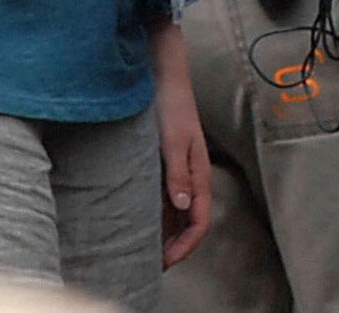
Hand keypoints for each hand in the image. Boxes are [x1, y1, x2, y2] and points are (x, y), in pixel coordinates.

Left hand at [150, 22, 210, 268]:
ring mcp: (178, 169)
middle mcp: (190, 175)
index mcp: (199, 173)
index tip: (165, 262)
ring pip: (175, 211)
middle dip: (174, 245)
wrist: (162, 74)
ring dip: (164, 230)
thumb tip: (183, 206)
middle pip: (188, 221)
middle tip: (150, 263)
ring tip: (143, 248)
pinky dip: (156, 212)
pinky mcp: (165, 161)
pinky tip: (140, 218)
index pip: (199, 221)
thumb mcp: (173, 140)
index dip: (185, 246)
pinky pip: (164, 195)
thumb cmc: (171, 105)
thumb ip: (178, 173)